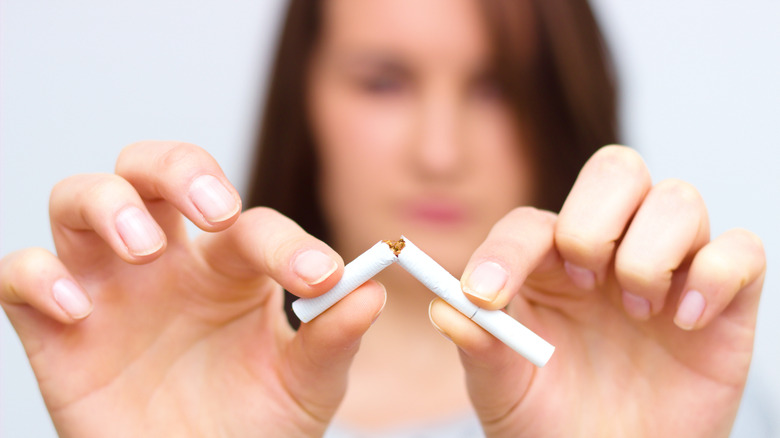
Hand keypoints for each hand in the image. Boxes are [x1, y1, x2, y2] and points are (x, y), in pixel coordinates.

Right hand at [0, 141, 384, 436]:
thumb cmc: (255, 426)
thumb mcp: (306, 387)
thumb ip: (332, 340)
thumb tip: (371, 291)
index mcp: (232, 268)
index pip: (252, 226)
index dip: (286, 243)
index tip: (317, 277)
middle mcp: (168, 263)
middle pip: (155, 170)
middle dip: (181, 171)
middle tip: (215, 211)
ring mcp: (109, 289)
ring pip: (81, 200)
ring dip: (108, 204)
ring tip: (143, 248)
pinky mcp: (56, 330)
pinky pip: (21, 276)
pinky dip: (37, 276)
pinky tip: (75, 307)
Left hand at [430, 146, 765, 436]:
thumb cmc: (552, 422)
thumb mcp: (503, 389)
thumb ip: (479, 345)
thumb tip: (446, 307)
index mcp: (549, 264)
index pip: (531, 222)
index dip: (505, 250)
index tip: (486, 296)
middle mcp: (609, 252)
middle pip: (615, 170)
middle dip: (592, 221)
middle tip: (582, 281)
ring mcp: (669, 270)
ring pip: (678, 199)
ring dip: (649, 253)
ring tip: (636, 311)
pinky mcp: (723, 301)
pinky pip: (741, 250)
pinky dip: (714, 276)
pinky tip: (683, 323)